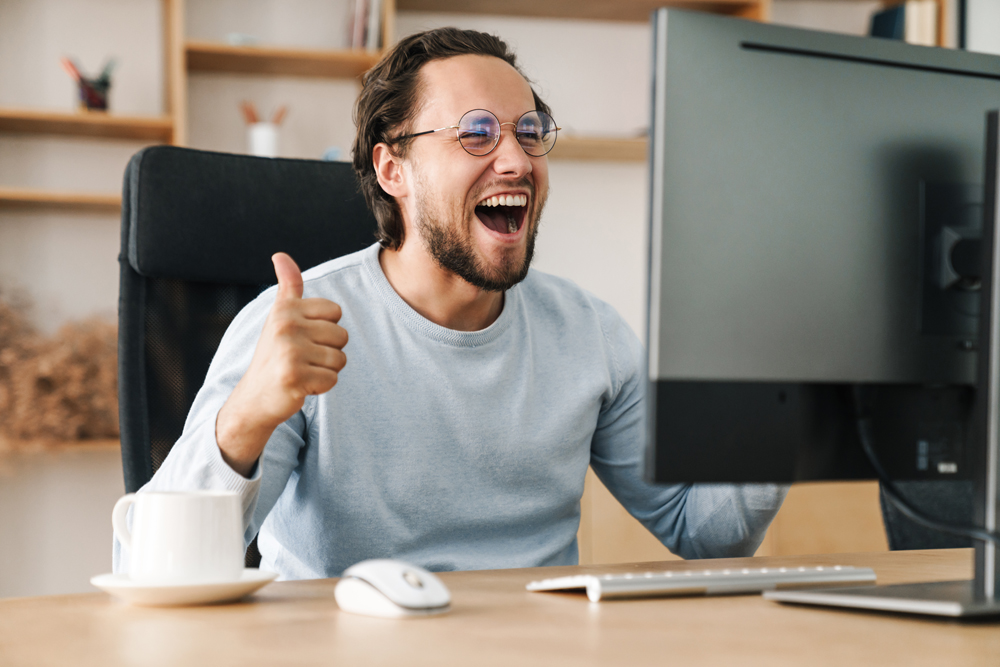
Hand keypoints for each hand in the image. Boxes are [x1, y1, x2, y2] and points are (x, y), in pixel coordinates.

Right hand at [216, 253, 347, 475]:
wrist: (255, 398)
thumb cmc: (274, 354)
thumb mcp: (279, 316)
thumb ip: (288, 286)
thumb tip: (280, 255)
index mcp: (286, 309)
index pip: (336, 312)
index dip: (325, 329)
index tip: (303, 338)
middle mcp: (286, 326)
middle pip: (342, 336)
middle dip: (328, 351)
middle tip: (301, 358)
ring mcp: (289, 351)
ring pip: (340, 359)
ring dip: (325, 370)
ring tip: (302, 371)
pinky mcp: (294, 377)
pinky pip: (332, 379)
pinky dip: (321, 387)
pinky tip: (301, 386)